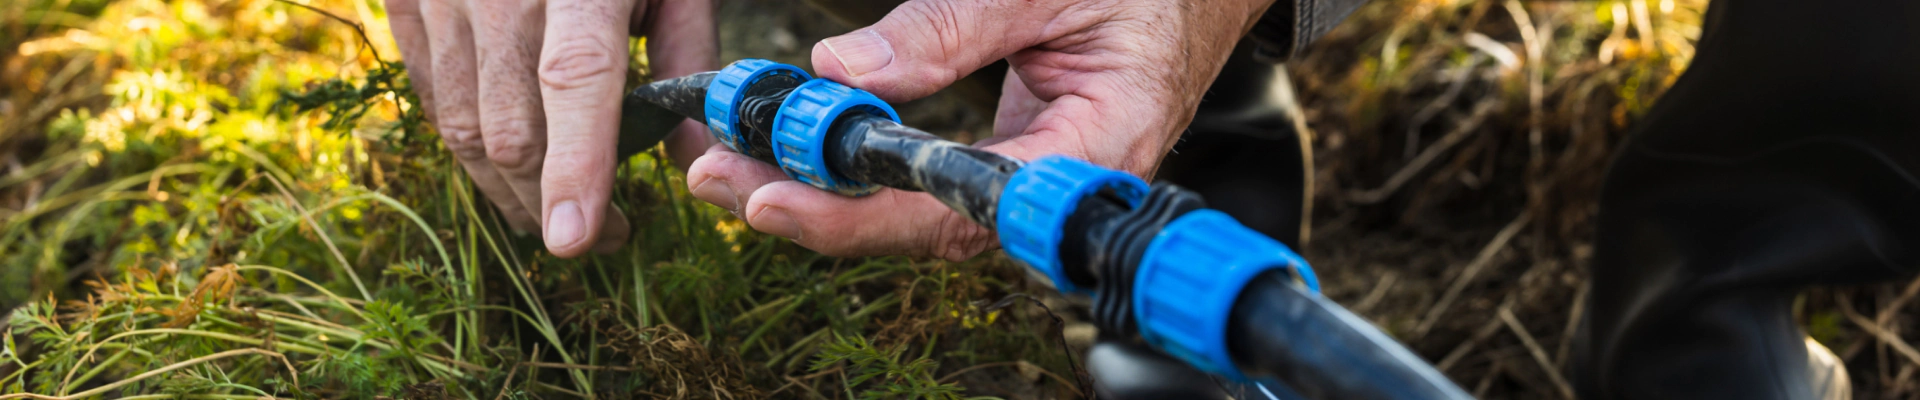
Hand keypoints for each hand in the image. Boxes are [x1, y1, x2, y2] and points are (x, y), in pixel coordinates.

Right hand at [386, 0, 717, 256]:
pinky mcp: (407, 3)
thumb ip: (688, 56)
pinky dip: (471, 145)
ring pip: (463, 128)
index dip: (574, 165)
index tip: (576, 237)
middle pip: (511, 127)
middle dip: (553, 202)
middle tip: (604, 236)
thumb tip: (693, 155)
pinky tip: (510, 165)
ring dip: (509, 191)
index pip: (574, 79)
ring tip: (556, 215)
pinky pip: (434, 98)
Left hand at [686, 0, 1270, 259]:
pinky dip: (861, 160)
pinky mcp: (1015, 154)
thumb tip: (840, 65)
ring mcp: (1037, 174)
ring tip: (731, 163)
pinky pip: (932, 175)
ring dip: (825, 187)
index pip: (960, 211)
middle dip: (817, 209)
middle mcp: (1062, 182)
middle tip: (719, 179)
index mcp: (1096, 148)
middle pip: (924, 226)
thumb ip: (950, 24)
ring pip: (920, 207)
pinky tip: (799, 147)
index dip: (860, 216)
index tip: (776, 200)